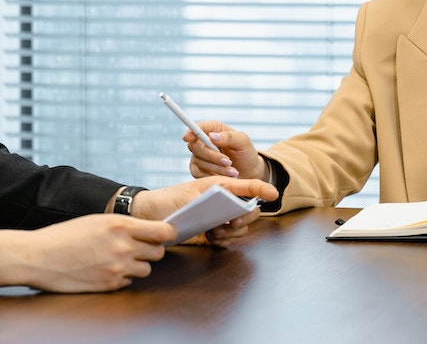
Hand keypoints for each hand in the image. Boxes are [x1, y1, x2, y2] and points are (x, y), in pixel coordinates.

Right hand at [0, 214, 174, 292]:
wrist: (39, 256)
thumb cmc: (66, 235)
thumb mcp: (97, 221)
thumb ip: (124, 226)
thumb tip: (150, 230)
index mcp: (121, 225)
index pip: (163, 231)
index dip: (167, 233)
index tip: (166, 234)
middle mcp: (123, 246)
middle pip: (158, 251)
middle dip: (151, 249)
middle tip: (138, 247)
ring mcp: (118, 267)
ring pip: (146, 269)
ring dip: (138, 265)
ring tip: (118, 259)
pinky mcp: (110, 284)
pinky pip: (129, 281)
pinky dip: (123, 277)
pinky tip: (106, 269)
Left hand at [131, 176, 277, 246]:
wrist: (152, 215)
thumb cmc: (170, 199)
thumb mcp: (190, 196)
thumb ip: (212, 200)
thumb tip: (231, 209)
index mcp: (221, 185)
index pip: (247, 186)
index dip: (262, 189)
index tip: (274, 194)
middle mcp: (224, 200)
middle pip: (249, 209)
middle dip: (245, 217)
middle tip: (231, 221)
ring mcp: (219, 216)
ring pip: (240, 227)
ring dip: (232, 232)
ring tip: (215, 231)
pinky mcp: (213, 231)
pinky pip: (229, 239)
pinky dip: (224, 241)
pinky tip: (212, 238)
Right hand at [184, 120, 265, 182]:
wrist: (248, 173)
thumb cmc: (245, 153)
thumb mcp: (243, 141)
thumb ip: (229, 136)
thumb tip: (212, 136)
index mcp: (214, 129)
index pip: (198, 127)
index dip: (191, 131)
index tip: (188, 137)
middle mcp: (203, 141)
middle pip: (195, 145)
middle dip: (212, 155)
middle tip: (228, 162)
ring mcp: (199, 156)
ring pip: (198, 161)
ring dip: (216, 168)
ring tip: (233, 172)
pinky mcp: (198, 170)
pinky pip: (199, 174)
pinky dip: (213, 176)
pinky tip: (225, 177)